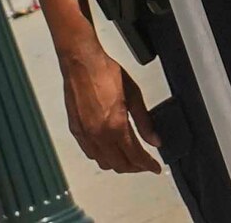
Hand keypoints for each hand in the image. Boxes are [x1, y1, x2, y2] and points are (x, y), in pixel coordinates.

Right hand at [61, 49, 164, 177]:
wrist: (81, 62)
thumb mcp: (133, 94)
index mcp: (115, 126)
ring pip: (104, 163)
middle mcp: (99, 135)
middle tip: (144, 163)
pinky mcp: (76, 131)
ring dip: (118, 164)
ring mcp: (85, 135)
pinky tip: (109, 149)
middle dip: (135, 167)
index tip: (155, 167)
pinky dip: (102, 157)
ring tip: (128, 157)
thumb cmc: (106, 72)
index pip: (135, 156)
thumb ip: (144, 121)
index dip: (147, 165)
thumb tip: (155, 140)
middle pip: (119, 165)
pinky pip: (90, 153)